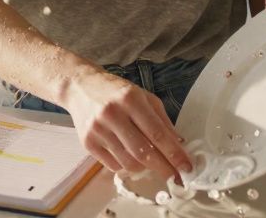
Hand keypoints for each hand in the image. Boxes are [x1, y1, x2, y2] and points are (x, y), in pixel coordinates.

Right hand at [60, 67, 191, 180]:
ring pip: (128, 162)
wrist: (79, 87)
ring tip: (150, 163)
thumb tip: (178, 145)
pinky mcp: (87, 142)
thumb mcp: (143, 97)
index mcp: (130, 100)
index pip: (157, 133)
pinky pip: (113, 165)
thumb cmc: (115, 91)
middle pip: (143, 152)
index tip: (187, 167)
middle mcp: (113, 114)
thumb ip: (162, 120)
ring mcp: (98, 129)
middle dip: (163, 168)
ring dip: (145, 168)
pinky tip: (129, 157)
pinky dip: (126, 166)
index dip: (174, 154)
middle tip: (176, 177)